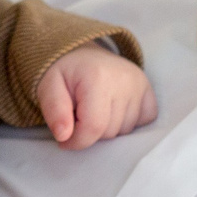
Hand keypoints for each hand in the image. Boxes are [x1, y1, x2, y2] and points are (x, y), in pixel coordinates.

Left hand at [35, 43, 157, 148]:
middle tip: (78, 115)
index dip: (76, 141)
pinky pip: (144, 120)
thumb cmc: (63, 73)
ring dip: (108, 128)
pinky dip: (128, 122)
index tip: (64, 139)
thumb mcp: (47, 88)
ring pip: (125, 130)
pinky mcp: (148, 89)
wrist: (81, 55)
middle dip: (90, 132)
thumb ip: (54, 112)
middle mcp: (124, 79)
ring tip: (95, 110)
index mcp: (97, 77)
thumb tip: (64, 136)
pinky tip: (113, 110)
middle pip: (109, 132)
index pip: (93, 128)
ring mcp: (139, 84)